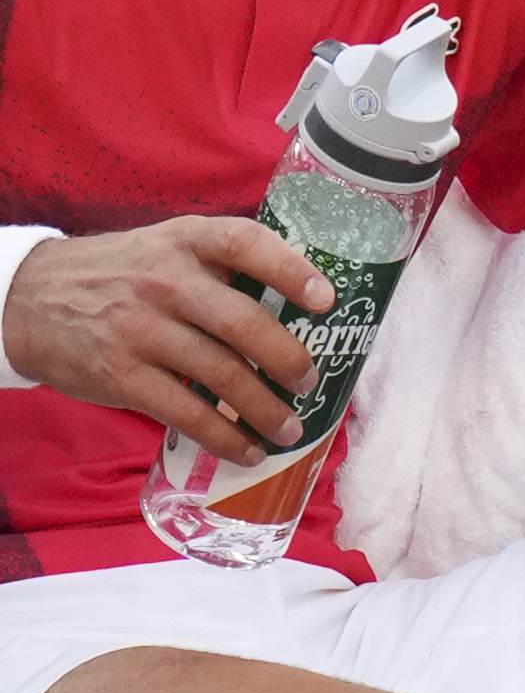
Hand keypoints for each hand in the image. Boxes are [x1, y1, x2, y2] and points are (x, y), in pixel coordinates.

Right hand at [2, 220, 334, 462]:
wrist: (28, 297)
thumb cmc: (121, 274)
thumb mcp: (167, 247)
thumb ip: (221, 266)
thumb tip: (300, 308)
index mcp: (186, 241)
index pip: (245, 244)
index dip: (291, 270)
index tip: (326, 300)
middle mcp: (165, 281)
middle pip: (241, 321)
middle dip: (287, 358)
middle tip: (310, 380)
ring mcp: (141, 329)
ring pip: (220, 374)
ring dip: (264, 408)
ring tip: (290, 428)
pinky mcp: (121, 373)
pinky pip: (185, 411)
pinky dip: (224, 436)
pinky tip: (248, 450)